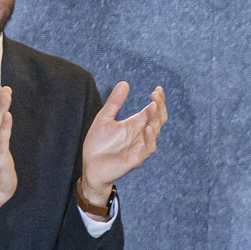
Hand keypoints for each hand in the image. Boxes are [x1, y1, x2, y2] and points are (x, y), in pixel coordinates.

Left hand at [80, 82, 166, 200]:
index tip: (158, 89)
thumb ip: (115, 102)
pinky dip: (150, 139)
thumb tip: (125, 83)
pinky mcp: (136, 158)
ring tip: (153, 107)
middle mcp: (141, 134)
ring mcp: (140, 146)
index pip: (153, 110)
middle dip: (160, 107)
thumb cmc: (98, 144)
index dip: (158, 100)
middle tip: (156, 96)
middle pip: (158, 119)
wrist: (90, 166)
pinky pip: (148, 149)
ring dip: (156, 120)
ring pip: (155, 132)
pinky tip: (148, 128)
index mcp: (135, 124)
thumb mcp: (104, 118)